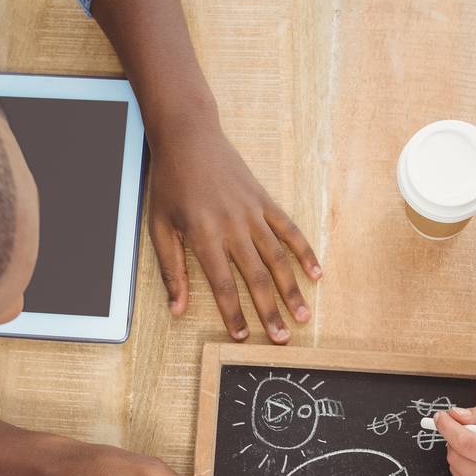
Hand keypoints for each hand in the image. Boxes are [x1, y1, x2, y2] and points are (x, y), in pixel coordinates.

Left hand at [147, 117, 321, 343]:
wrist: (189, 137)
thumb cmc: (170, 183)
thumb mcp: (159, 226)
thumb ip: (170, 269)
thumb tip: (177, 309)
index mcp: (204, 234)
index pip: (222, 284)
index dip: (233, 313)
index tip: (243, 336)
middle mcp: (232, 226)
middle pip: (256, 277)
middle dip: (270, 310)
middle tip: (282, 339)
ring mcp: (252, 213)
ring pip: (277, 257)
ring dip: (292, 289)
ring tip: (303, 315)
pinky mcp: (264, 201)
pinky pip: (288, 229)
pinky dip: (304, 251)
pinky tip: (316, 273)